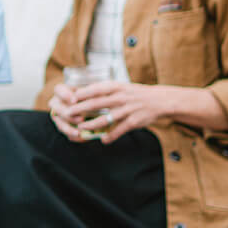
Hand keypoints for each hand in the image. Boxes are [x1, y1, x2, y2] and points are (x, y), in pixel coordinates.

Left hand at [49, 79, 166, 144]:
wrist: (159, 100)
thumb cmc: (134, 94)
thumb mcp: (120, 87)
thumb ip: (103, 91)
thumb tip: (81, 93)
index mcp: (115, 87)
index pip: (94, 89)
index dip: (81, 94)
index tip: (69, 99)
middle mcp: (120, 97)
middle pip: (96, 104)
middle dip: (80, 109)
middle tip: (68, 114)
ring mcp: (127, 110)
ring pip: (105, 119)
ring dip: (91, 124)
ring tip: (81, 128)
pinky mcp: (133, 121)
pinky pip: (119, 130)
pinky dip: (110, 136)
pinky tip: (103, 140)